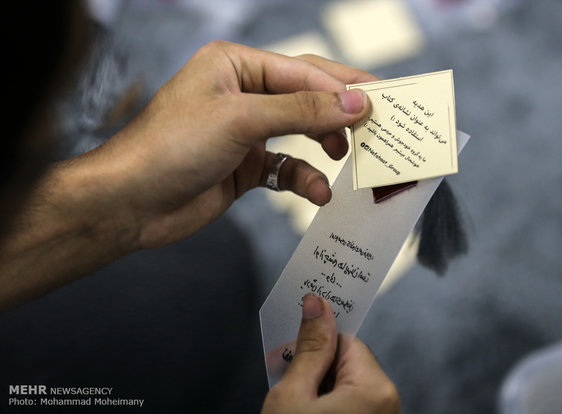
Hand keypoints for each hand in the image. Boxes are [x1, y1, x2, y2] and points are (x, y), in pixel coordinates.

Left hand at [96, 41, 376, 248]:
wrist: (131, 203)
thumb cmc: (172, 148)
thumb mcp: (242, 120)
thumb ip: (302, 111)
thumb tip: (355, 103)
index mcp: (236, 65)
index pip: (303, 70)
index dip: (342, 87)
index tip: (380, 103)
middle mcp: (242, 93)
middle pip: (305, 97)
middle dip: (339, 113)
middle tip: (377, 125)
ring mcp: (244, 132)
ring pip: (300, 133)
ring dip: (324, 147)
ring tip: (347, 158)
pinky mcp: (244, 166)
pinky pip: (286, 167)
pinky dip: (304, 178)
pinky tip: (318, 191)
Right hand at [261, 295, 400, 413]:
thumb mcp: (293, 395)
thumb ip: (308, 349)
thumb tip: (316, 303)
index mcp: (375, 387)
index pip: (345, 340)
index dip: (313, 345)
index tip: (288, 353)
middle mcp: (388, 402)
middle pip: (347, 364)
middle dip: (315, 369)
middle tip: (286, 387)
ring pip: (347, 387)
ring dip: (319, 391)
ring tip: (293, 406)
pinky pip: (351, 405)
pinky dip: (328, 406)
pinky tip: (305, 412)